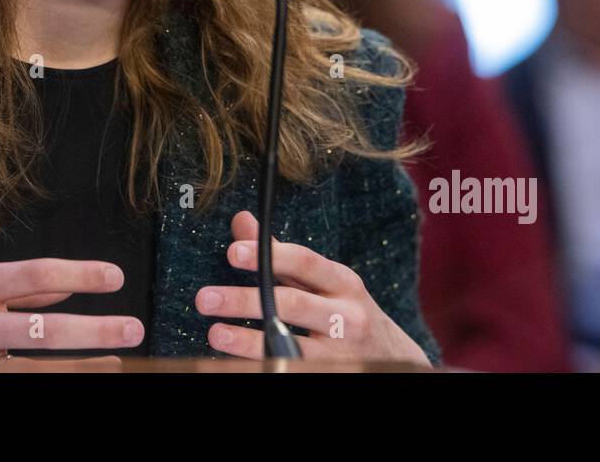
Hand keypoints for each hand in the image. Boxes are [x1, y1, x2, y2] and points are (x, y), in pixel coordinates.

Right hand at [0, 258, 143, 370]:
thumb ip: (17, 288)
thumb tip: (70, 281)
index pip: (35, 274)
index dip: (80, 273)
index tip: (116, 276)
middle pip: (43, 330)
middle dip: (94, 331)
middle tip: (134, 327)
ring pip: (37, 371)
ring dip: (83, 368)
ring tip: (119, 362)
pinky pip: (18, 388)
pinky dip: (54, 383)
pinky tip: (83, 378)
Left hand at [194, 211, 430, 364]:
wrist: (393, 360)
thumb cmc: (348, 312)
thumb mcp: (325, 281)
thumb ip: (281, 255)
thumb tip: (242, 222)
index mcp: (342, 282)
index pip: (304, 262)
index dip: (267, 256)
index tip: (232, 252)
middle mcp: (345, 316)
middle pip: (292, 304)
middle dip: (245, 300)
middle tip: (205, 298)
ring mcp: (339, 353)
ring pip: (290, 345)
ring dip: (248, 342)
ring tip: (215, 334)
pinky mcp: (330, 376)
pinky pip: (291, 369)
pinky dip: (262, 364)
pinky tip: (236, 362)